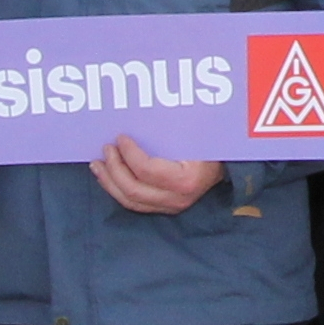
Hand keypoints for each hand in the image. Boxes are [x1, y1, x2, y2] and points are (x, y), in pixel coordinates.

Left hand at [94, 136, 218, 215]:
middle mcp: (176, 199)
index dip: (129, 154)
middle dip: (114, 169)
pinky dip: (117, 190)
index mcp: (185, 180)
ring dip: (109, 182)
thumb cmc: (210, 146)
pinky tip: (107, 176)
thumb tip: (139, 116)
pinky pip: (134, 204)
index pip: (146, 170)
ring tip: (97, 164)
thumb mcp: (195, 134)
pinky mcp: (164, 209)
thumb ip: (171, 128)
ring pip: (130, 201)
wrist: (226, 166)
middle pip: (133, 189)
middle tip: (106, 149)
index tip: (120, 137)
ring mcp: (170, 207)